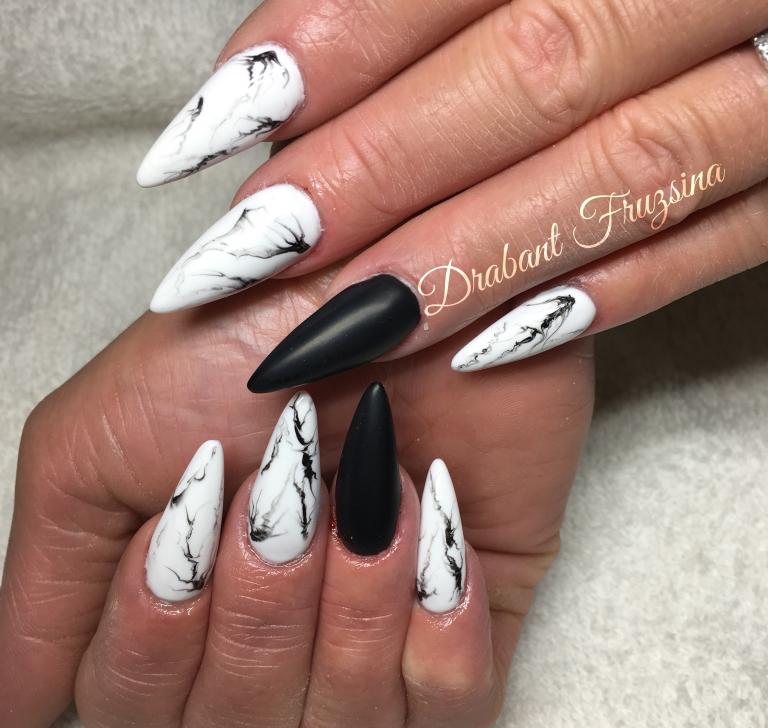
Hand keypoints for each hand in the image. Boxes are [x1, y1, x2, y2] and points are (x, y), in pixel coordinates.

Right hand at [0, 267, 593, 727]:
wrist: (400, 288)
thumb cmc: (252, 345)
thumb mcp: (100, 442)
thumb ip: (44, 590)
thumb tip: (1, 723)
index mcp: (183, 606)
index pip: (138, 721)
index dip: (154, 639)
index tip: (189, 512)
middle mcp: (275, 636)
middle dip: (256, 615)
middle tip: (283, 494)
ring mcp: (375, 634)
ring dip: (346, 611)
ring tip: (369, 500)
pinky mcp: (467, 620)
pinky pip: (451, 711)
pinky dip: (436, 631)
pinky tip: (431, 539)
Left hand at [133, 1, 766, 389]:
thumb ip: (437, 4)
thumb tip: (295, 77)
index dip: (334, 38)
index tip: (220, 122)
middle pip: (538, 68)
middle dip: (384, 163)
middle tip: (259, 243)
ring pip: (626, 170)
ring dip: (475, 251)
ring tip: (352, 316)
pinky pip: (724, 239)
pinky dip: (613, 291)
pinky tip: (497, 341)